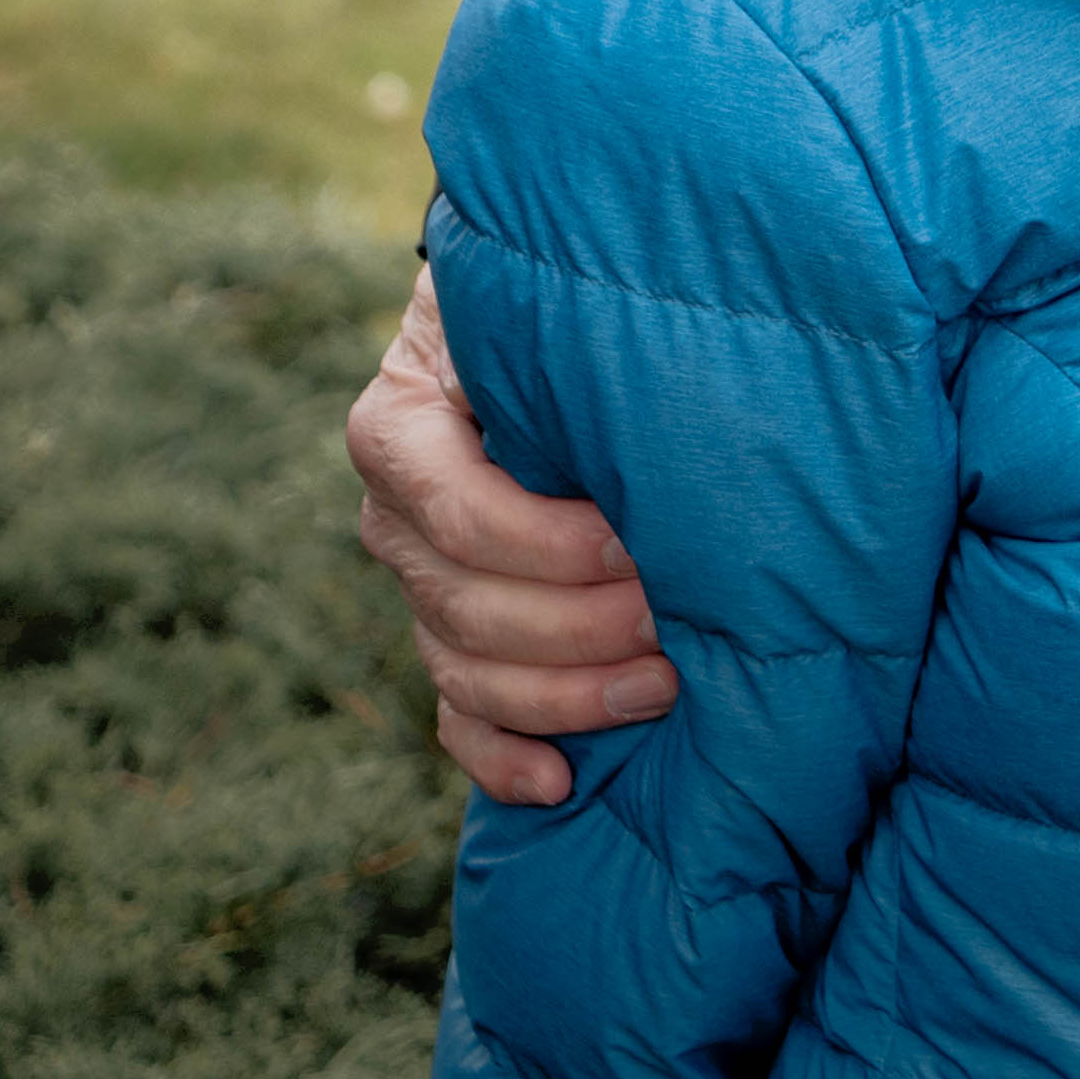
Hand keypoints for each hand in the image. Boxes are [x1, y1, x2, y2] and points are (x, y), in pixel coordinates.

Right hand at [348, 263, 671, 803]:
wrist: (546, 323)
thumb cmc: (563, 302)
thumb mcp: (544, 297)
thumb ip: (556, 338)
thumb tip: (628, 373)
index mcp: (400, 426)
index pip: (465, 516)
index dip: (554, 546)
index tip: (642, 545)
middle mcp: (395, 515)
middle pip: (472, 607)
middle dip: (584, 628)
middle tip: (684, 621)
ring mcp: (419, 585)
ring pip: (469, 673)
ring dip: (569, 696)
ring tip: (668, 687)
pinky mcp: (452, 638)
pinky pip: (458, 720)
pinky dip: (504, 758)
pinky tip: (563, 781)